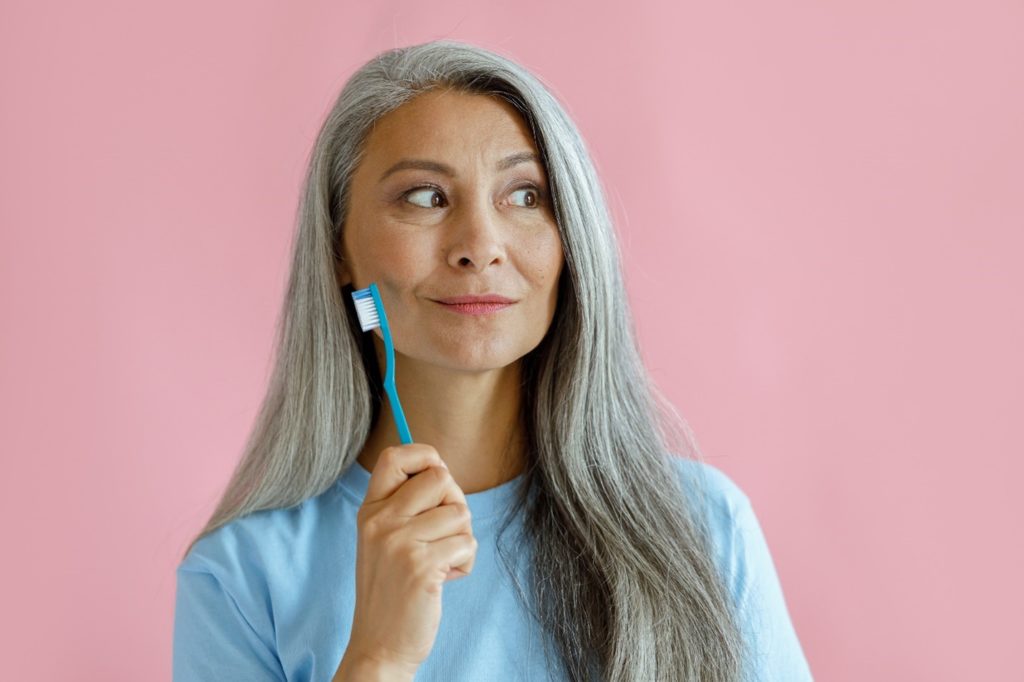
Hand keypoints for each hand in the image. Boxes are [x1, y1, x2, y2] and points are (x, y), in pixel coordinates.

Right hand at [343, 444, 476, 673]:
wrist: (380, 644)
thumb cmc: (393, 589)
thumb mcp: (384, 540)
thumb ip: (405, 506)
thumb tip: (441, 469)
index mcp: (370, 510)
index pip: (395, 456)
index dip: (425, 456)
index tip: (437, 477)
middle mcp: (380, 521)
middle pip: (440, 478)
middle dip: (455, 501)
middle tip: (445, 532)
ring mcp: (399, 543)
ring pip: (460, 513)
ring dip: (461, 539)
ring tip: (442, 562)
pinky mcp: (422, 566)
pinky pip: (467, 543)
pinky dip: (466, 563)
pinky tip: (444, 580)